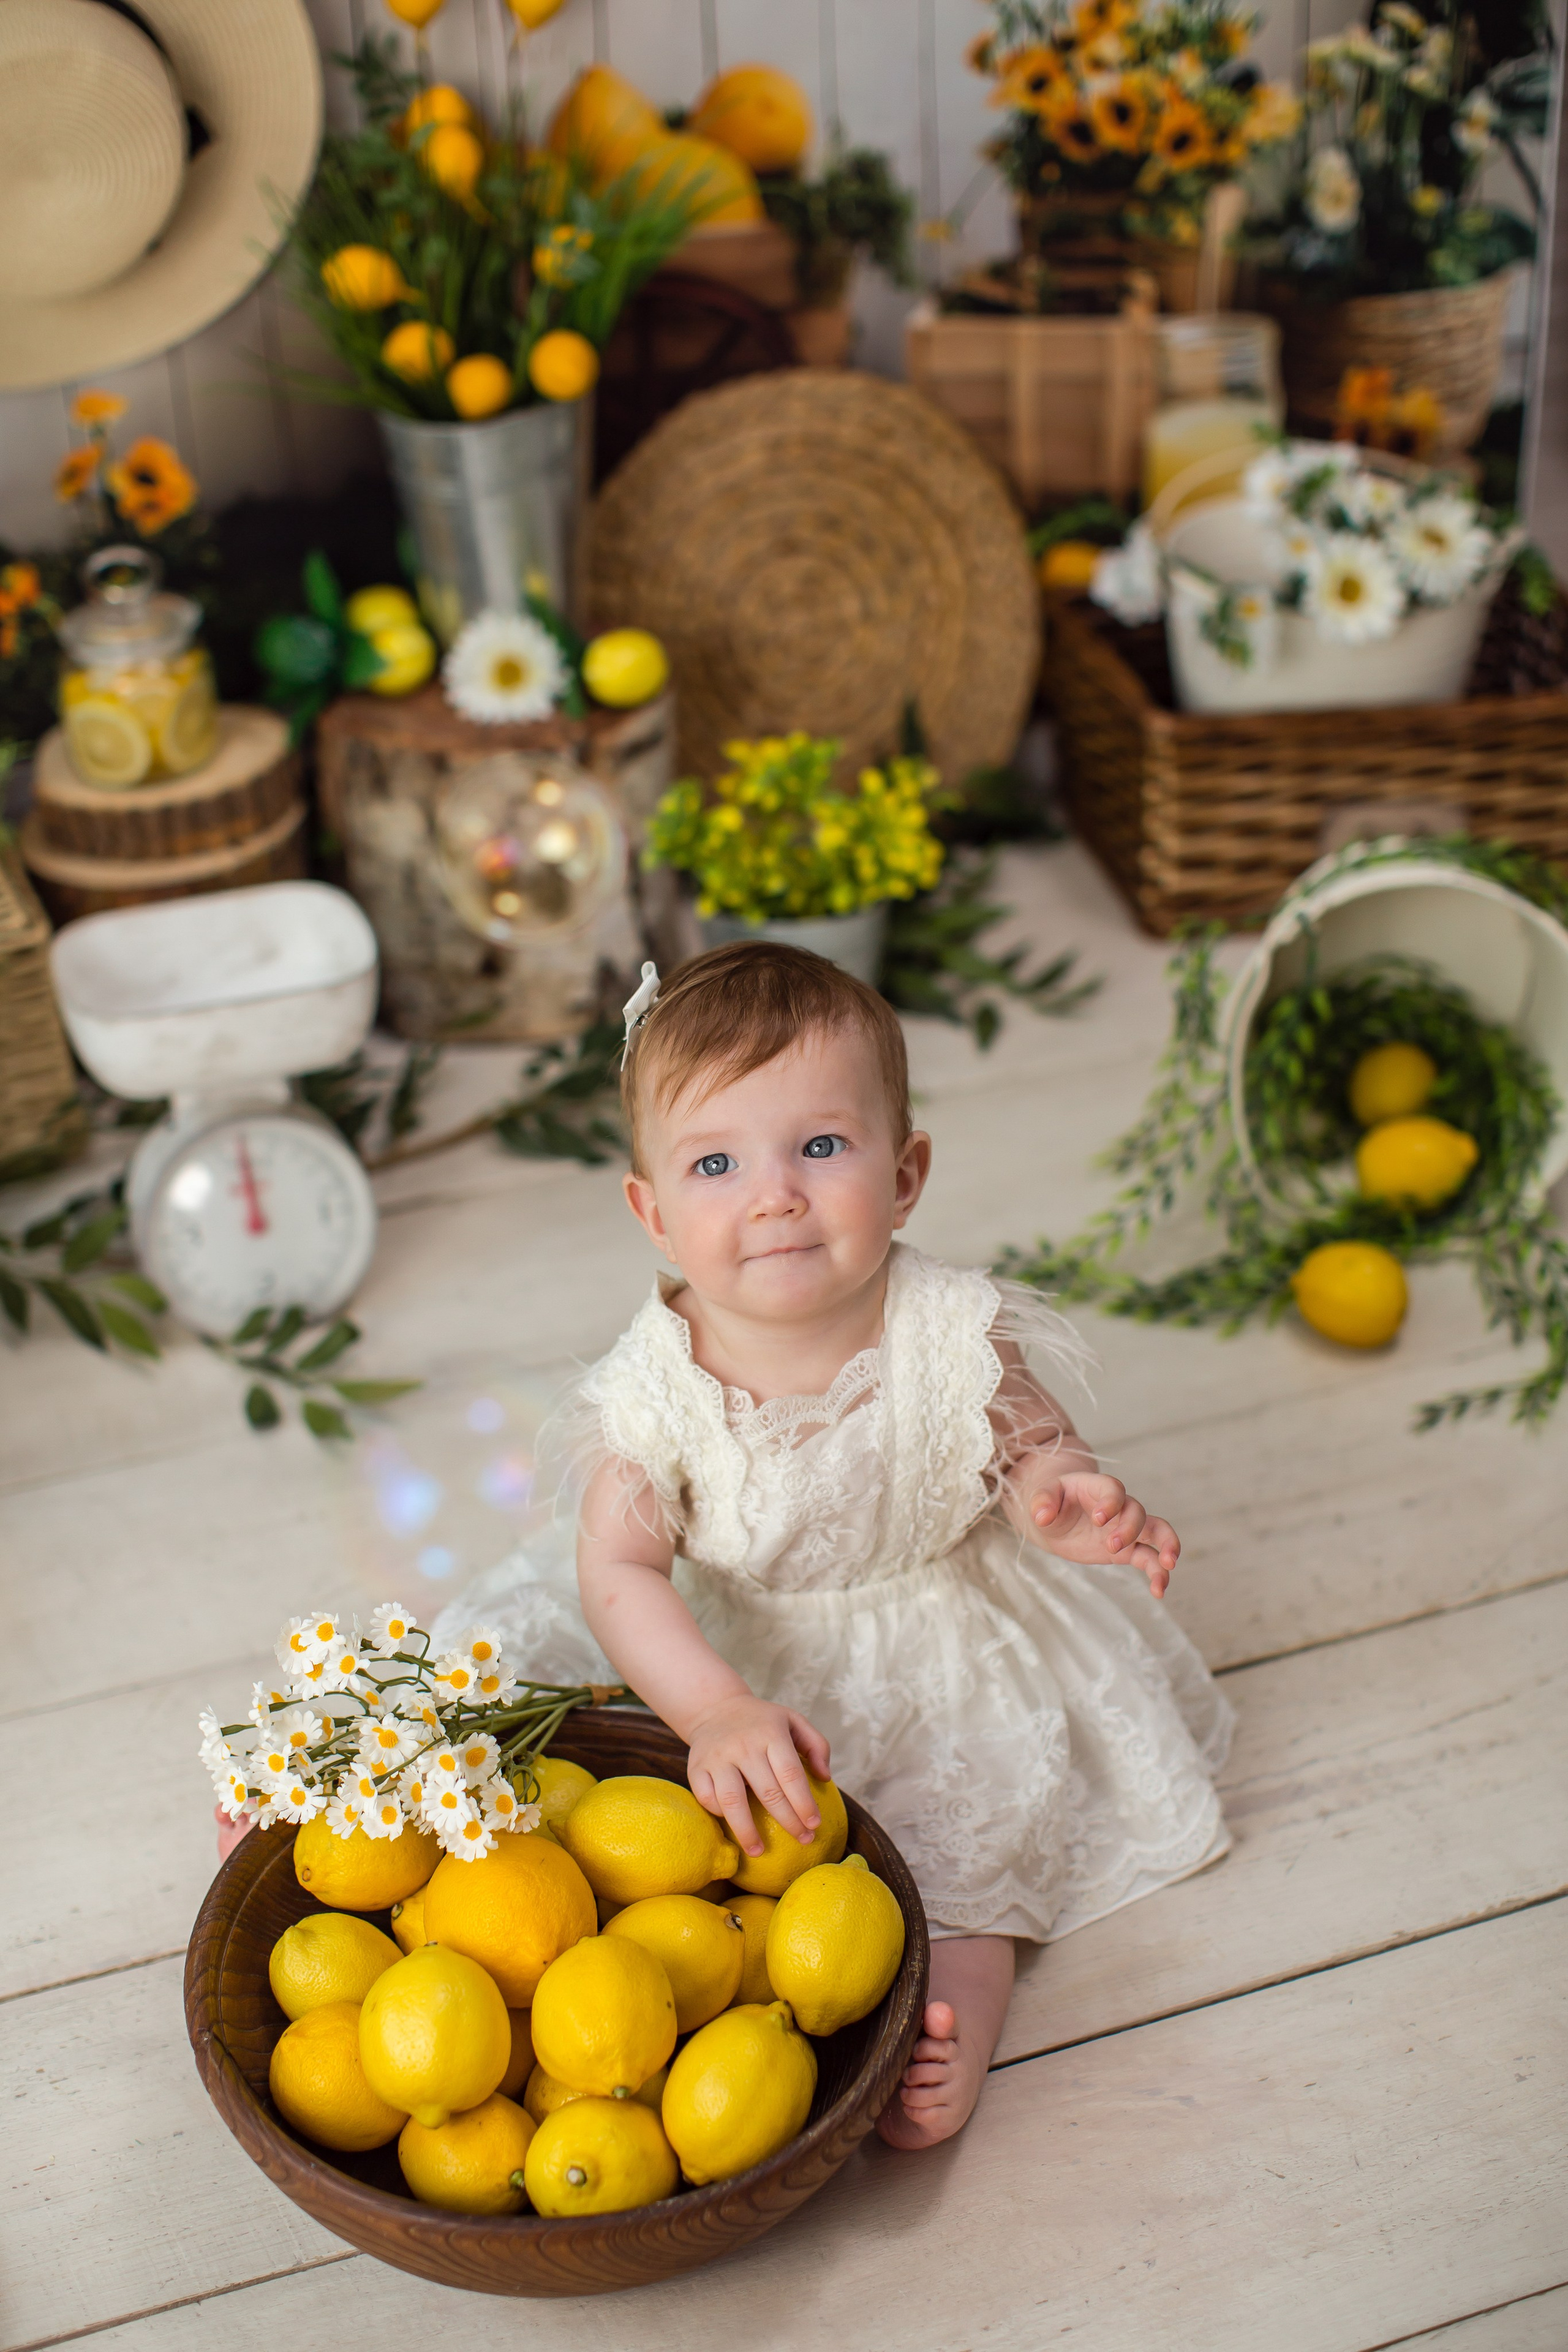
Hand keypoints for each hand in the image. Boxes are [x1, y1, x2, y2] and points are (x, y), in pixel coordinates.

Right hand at [685, 1695, 831, 1856]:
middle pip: (768, 1792)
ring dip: (747, 1831)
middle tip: (803, 1841)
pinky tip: (733, 1824)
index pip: (791, 1775)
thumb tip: (825, 1778)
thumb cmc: (762, 1722)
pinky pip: (707, 1799)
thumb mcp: (793, 1721)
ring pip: (733, 1801)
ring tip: (759, 1851)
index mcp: (770, 1733)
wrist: (716, 1708)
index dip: (804, 1803)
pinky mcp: (696, 1767)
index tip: (815, 1825)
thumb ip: (816, 1745)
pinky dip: (720, 1814)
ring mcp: (717, 1757)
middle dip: (788, 1821)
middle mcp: (743, 1744)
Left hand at [1028, 1469, 1178, 1596]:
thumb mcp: (1042, 1496)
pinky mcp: (1127, 1550)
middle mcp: (1119, 1506)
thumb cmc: (1053, 1501)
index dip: (1111, 1502)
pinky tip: (1158, 1591)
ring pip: (1156, 1531)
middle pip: (1136, 1511)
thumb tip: (1042, 1516)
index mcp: (1098, 1488)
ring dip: (1166, 1545)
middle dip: (1129, 1529)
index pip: (1114, 1489)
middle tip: (1112, 1545)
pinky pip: (1150, 1559)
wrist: (1058, 1518)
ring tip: (1168, 1566)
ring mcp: (1126, 1528)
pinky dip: (1158, 1573)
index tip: (1098, 1518)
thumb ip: (1042, 1501)